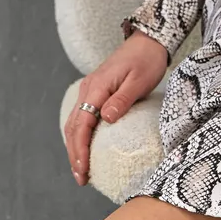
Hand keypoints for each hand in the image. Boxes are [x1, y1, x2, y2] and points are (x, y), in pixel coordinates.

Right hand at [65, 31, 168, 185]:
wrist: (148, 41)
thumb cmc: (146, 60)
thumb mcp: (139, 81)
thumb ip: (122, 100)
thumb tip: (106, 119)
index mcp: (96, 88)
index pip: (81, 124)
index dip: (80, 150)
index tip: (83, 170)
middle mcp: (87, 90)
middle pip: (73, 127)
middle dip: (74, 155)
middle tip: (81, 179)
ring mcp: (89, 91)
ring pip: (74, 124)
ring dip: (75, 148)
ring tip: (80, 170)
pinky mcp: (95, 93)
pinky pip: (82, 118)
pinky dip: (80, 137)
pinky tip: (85, 150)